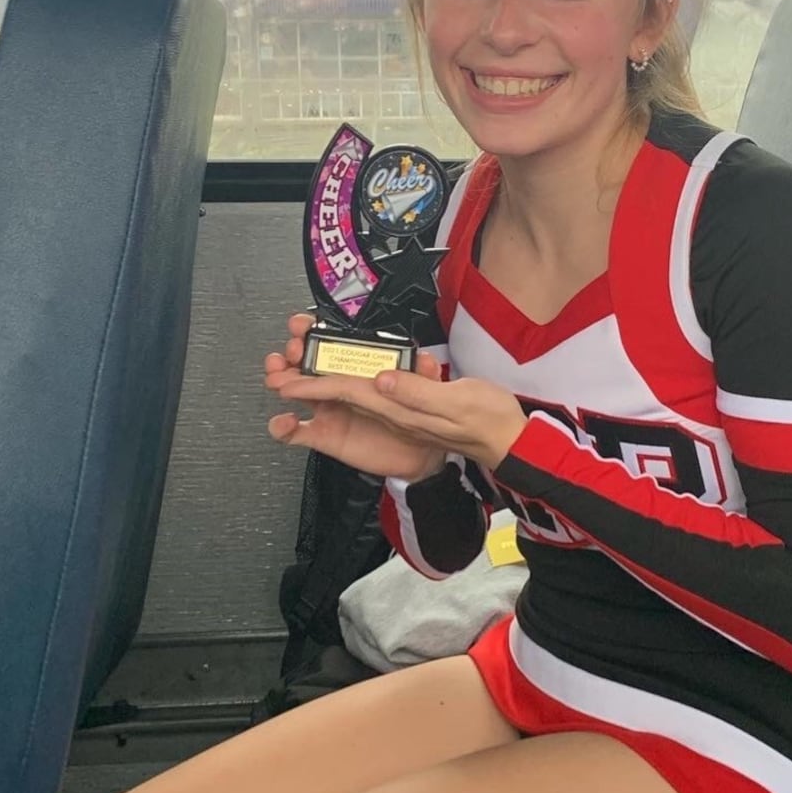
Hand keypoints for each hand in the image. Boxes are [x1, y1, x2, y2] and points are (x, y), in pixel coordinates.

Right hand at [264, 313, 448, 480]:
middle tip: (290, 355)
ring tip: (278, 381)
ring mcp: (328, 409)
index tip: (301, 327)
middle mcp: (339, 386)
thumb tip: (422, 361)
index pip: (329, 344)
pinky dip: (282, 426)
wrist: (418, 454)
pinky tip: (283, 422)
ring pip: (293, 391)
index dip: (310, 331)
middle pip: (304, 363)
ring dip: (281, 381)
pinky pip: (295, 431)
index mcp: (358, 368)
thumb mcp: (425, 390)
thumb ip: (424, 374)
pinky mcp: (324, 435)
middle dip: (290, 354)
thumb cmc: (416, 415)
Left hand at [269, 319, 527, 469]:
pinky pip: (384, 384)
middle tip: (282, 354)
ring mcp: (400, 405)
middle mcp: (392, 406)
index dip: (310, 384)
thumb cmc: (486, 423)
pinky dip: (370, 367)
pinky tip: (360, 357)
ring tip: (299, 351)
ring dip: (325, 370)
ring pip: (355, 385)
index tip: (283, 378)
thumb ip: (419, 393)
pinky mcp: (412, 400)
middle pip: (340, 388)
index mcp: (396, 407)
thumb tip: (382, 380)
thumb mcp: (456, 406)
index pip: (343, 391)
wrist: (510, 441)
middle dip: (307, 374)